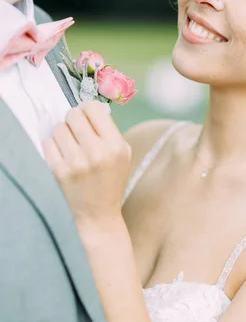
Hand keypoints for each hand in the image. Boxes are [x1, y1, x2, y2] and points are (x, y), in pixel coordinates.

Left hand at [43, 101, 131, 228]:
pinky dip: (53, 145)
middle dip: (74, 119)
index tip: (87, 115)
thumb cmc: (112, 178)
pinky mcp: (59, 171)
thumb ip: (110, 129)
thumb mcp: (123, 153)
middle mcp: (96, 152)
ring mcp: (76, 162)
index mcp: (115, 145)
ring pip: (58, 127)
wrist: (99, 213)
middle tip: (77, 129)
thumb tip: (88, 108)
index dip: (88, 108)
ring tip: (70, 143)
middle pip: (74, 114)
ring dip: (63, 132)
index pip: (94, 109)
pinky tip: (63, 153)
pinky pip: (48, 142)